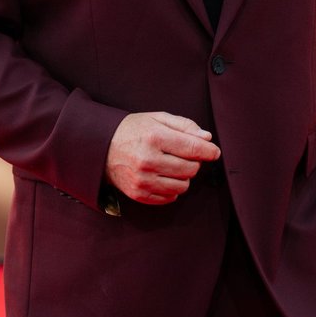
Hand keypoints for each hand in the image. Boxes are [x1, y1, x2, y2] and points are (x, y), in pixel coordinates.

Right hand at [105, 111, 220, 204]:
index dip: (209, 151)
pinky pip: (169, 197)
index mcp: (154, 137)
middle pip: (191, 169)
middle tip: (183, 155)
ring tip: (172, 166)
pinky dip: (172, 189)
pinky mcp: (138, 194)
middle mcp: (148, 160)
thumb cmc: (133, 130)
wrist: (101, 147)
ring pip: (182, 186)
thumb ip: (184, 126)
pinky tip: (163, 176)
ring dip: (183, 176)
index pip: (193, 148)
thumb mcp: (157, 119)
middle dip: (193, 162)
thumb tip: (207, 138)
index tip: (214, 152)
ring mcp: (142, 179)